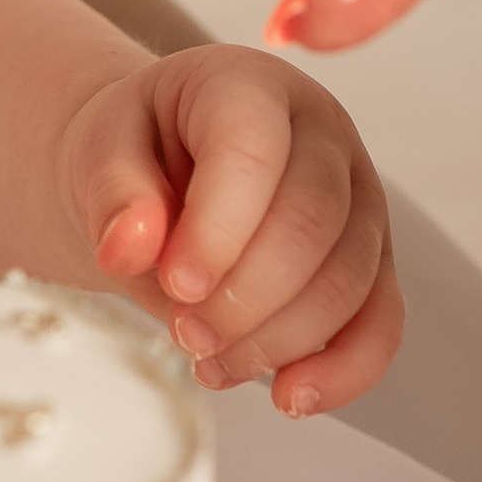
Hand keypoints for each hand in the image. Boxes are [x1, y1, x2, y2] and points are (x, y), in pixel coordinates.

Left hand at [64, 43, 400, 413]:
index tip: (175, 284)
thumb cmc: (133, 153)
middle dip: (247, 295)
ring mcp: (358, 196)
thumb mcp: (99, 152)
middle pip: (313, 222)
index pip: (254, 150)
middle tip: (184, 331)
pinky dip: (344, 370)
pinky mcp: (371, 260)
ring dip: (278, 338)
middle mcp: (322, 132)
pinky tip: (288, 396)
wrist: (154, 172)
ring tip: (207, 360)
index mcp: (249, 85)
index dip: (219, 227)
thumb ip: (111, 192)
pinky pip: (382, 321)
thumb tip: (130, 248)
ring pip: (350, 280)